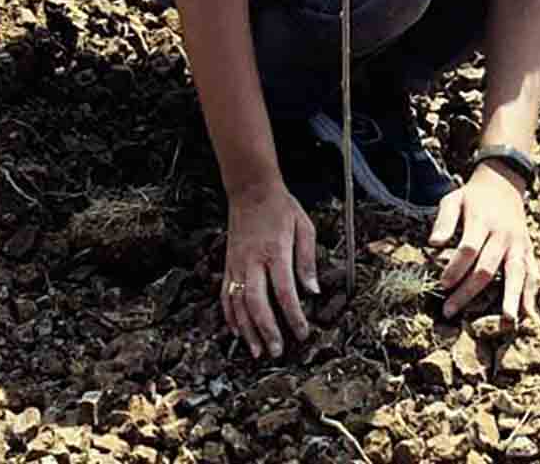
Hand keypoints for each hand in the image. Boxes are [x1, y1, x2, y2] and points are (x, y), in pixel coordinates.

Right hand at [221, 179, 319, 358]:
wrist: (250, 189)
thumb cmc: (280, 207)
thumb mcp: (304, 227)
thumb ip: (307, 260)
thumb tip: (314, 291)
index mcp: (275, 251)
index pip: (284, 291)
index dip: (293, 316)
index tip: (302, 333)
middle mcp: (253, 260)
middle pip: (256, 303)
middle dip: (266, 330)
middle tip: (277, 351)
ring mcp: (237, 263)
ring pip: (237, 303)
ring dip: (247, 330)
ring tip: (257, 351)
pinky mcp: (228, 263)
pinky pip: (226, 294)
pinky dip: (230, 316)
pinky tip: (236, 331)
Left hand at [428, 162, 539, 324]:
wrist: (504, 185)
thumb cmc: (473, 197)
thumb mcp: (454, 199)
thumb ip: (444, 221)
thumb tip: (433, 243)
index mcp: (482, 220)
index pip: (468, 248)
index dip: (455, 268)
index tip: (442, 285)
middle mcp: (503, 234)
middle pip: (487, 267)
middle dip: (468, 291)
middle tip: (449, 310)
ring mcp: (519, 244)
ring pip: (516, 273)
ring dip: (511, 298)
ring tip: (507, 321)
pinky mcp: (529, 251)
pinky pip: (533, 274)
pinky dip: (531, 294)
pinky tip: (528, 314)